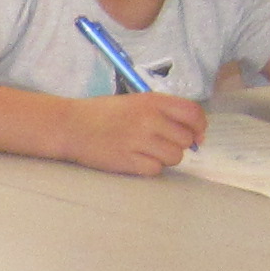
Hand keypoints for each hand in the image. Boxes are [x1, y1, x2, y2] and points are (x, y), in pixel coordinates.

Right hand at [57, 90, 209, 174]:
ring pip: (174, 157)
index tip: (196, 134)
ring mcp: (138, 140)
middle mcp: (149, 119)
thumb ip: (165, 113)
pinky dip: (148, 167)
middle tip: (159, 143)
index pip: (194, 113)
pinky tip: (134, 158)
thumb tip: (196, 137)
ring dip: (164, 157)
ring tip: (145, 151)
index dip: (199, 126)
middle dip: (177, 144)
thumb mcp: (136, 102)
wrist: (70, 126)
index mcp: (153, 101)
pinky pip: (155, 169)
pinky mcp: (128, 160)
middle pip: (185, 140)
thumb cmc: (103, 113)